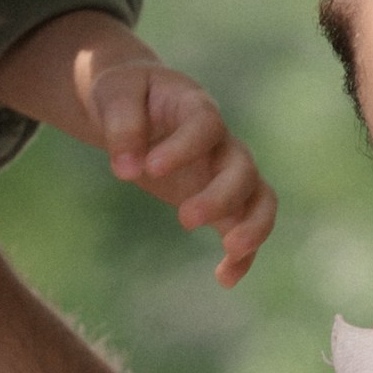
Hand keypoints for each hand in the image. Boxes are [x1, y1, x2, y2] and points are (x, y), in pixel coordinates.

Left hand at [77, 40, 276, 289]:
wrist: (134, 103)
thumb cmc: (126, 93)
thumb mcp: (113, 94)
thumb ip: (121, 124)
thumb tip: (126, 169)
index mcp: (195, 106)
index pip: (205, 124)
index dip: (184, 147)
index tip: (150, 169)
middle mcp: (220, 141)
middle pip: (242, 167)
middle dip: (221, 196)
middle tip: (184, 219)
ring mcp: (224, 171)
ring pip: (260, 197)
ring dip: (252, 225)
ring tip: (230, 252)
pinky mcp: (220, 200)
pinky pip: (245, 225)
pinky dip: (243, 254)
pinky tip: (225, 279)